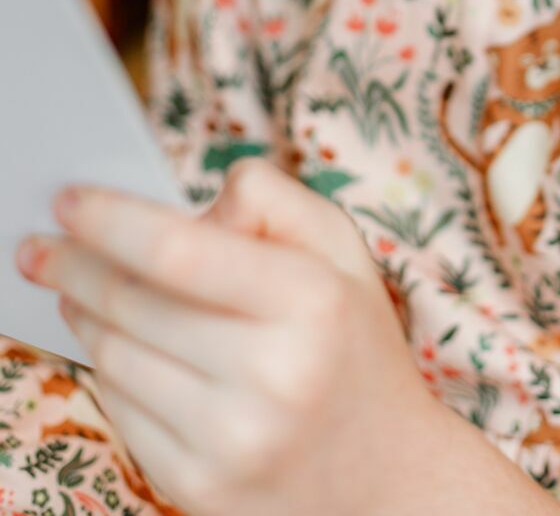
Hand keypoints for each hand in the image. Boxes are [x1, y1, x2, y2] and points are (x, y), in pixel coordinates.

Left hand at [15, 158, 439, 515]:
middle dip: (74, 266)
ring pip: (116, 358)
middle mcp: (272, 374)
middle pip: (132, 304)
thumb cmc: (353, 345)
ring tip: (79, 292)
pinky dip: (108, 372)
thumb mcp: (343, 250)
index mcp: (310, 299)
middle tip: (42, 246)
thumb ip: (273, 199)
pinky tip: (115, 347)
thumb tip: (190, 206)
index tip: (67, 201)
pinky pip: (121, 413)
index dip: (109, 221)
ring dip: (85, 316)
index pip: (177, 250)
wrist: (390, 479)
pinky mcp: (201, 489)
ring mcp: (232, 440)